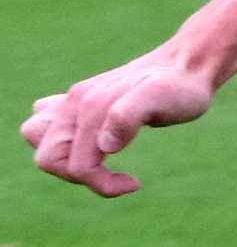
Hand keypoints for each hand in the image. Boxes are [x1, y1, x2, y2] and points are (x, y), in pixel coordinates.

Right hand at [23, 49, 214, 197]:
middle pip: (47, 157)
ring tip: (105, 164)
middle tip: (118, 175)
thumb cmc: (179, 86)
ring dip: (68, 161)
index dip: (99, 182)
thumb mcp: (160, 98)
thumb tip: (104, 146)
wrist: (187, 64)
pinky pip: (50, 130)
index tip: (135, 182)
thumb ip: (128, 116)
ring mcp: (73, 105)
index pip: (75, 164)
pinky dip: (69, 147)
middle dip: (79, 176)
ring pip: (40, 142)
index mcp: (87, 107)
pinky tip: (103, 147)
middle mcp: (73, 105)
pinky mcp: (81, 107)